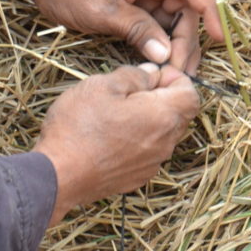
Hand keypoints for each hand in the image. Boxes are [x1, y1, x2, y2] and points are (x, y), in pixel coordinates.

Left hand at [5, 0, 223, 71]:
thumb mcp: (101, 11)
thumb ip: (137, 30)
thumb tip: (166, 54)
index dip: (209, 16)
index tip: (218, 41)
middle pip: (185, 7)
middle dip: (185, 40)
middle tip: (179, 73)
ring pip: (173, 15)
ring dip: (174, 42)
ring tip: (173, 72)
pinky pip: (157, 16)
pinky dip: (159, 37)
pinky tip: (160, 59)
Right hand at [33, 64, 198, 225]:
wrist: (58, 176)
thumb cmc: (80, 127)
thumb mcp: (103, 85)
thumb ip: (135, 75)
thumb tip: (152, 73)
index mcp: (163, 115)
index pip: (191, 93)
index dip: (174, 78)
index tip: (150, 75)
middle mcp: (165, 142)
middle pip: (179, 114)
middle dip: (162, 98)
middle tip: (130, 91)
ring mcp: (152, 164)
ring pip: (163, 134)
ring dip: (149, 119)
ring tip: (116, 113)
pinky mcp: (137, 177)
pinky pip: (148, 152)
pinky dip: (137, 140)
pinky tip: (110, 136)